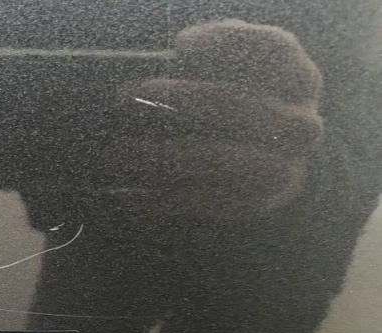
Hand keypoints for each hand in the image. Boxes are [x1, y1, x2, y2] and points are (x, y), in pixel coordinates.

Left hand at [108, 20, 323, 212]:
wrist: (260, 165)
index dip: (227, 42)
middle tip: (123, 97)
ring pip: (221, 160)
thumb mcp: (226, 73)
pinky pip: (207, 203)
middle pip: (238, 106)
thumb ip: (208, 58)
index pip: (272, 51)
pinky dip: (162, 198)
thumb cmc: (228, 106)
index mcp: (298, 80)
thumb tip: (168, 55)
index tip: (179, 45)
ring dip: (162, 156)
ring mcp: (284, 168)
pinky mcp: (257, 205)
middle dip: (177, 100)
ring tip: (116, 154)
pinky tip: (125, 194)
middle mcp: (300, 124)